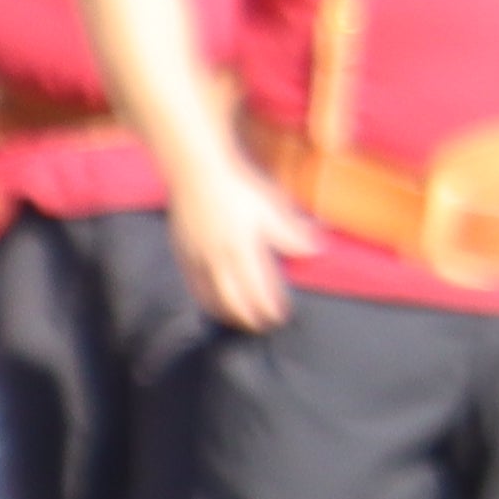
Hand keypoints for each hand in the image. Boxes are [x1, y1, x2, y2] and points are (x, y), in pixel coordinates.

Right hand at [167, 159, 318, 334]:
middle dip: (248, 317)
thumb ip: (293, 232)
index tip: (281, 317)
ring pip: (209, 296)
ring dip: (226, 313)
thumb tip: (316, 250)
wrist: (196, 171)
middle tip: (262, 327)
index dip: (269, 307)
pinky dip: (205, 299)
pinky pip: (193, 284)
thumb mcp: (273, 207)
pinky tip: (213, 302)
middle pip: (232, 300)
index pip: (258, 288)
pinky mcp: (182, 252)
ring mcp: (196, 256)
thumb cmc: (239, 187)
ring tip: (239, 320)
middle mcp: (217, 257)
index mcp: (243, 247)